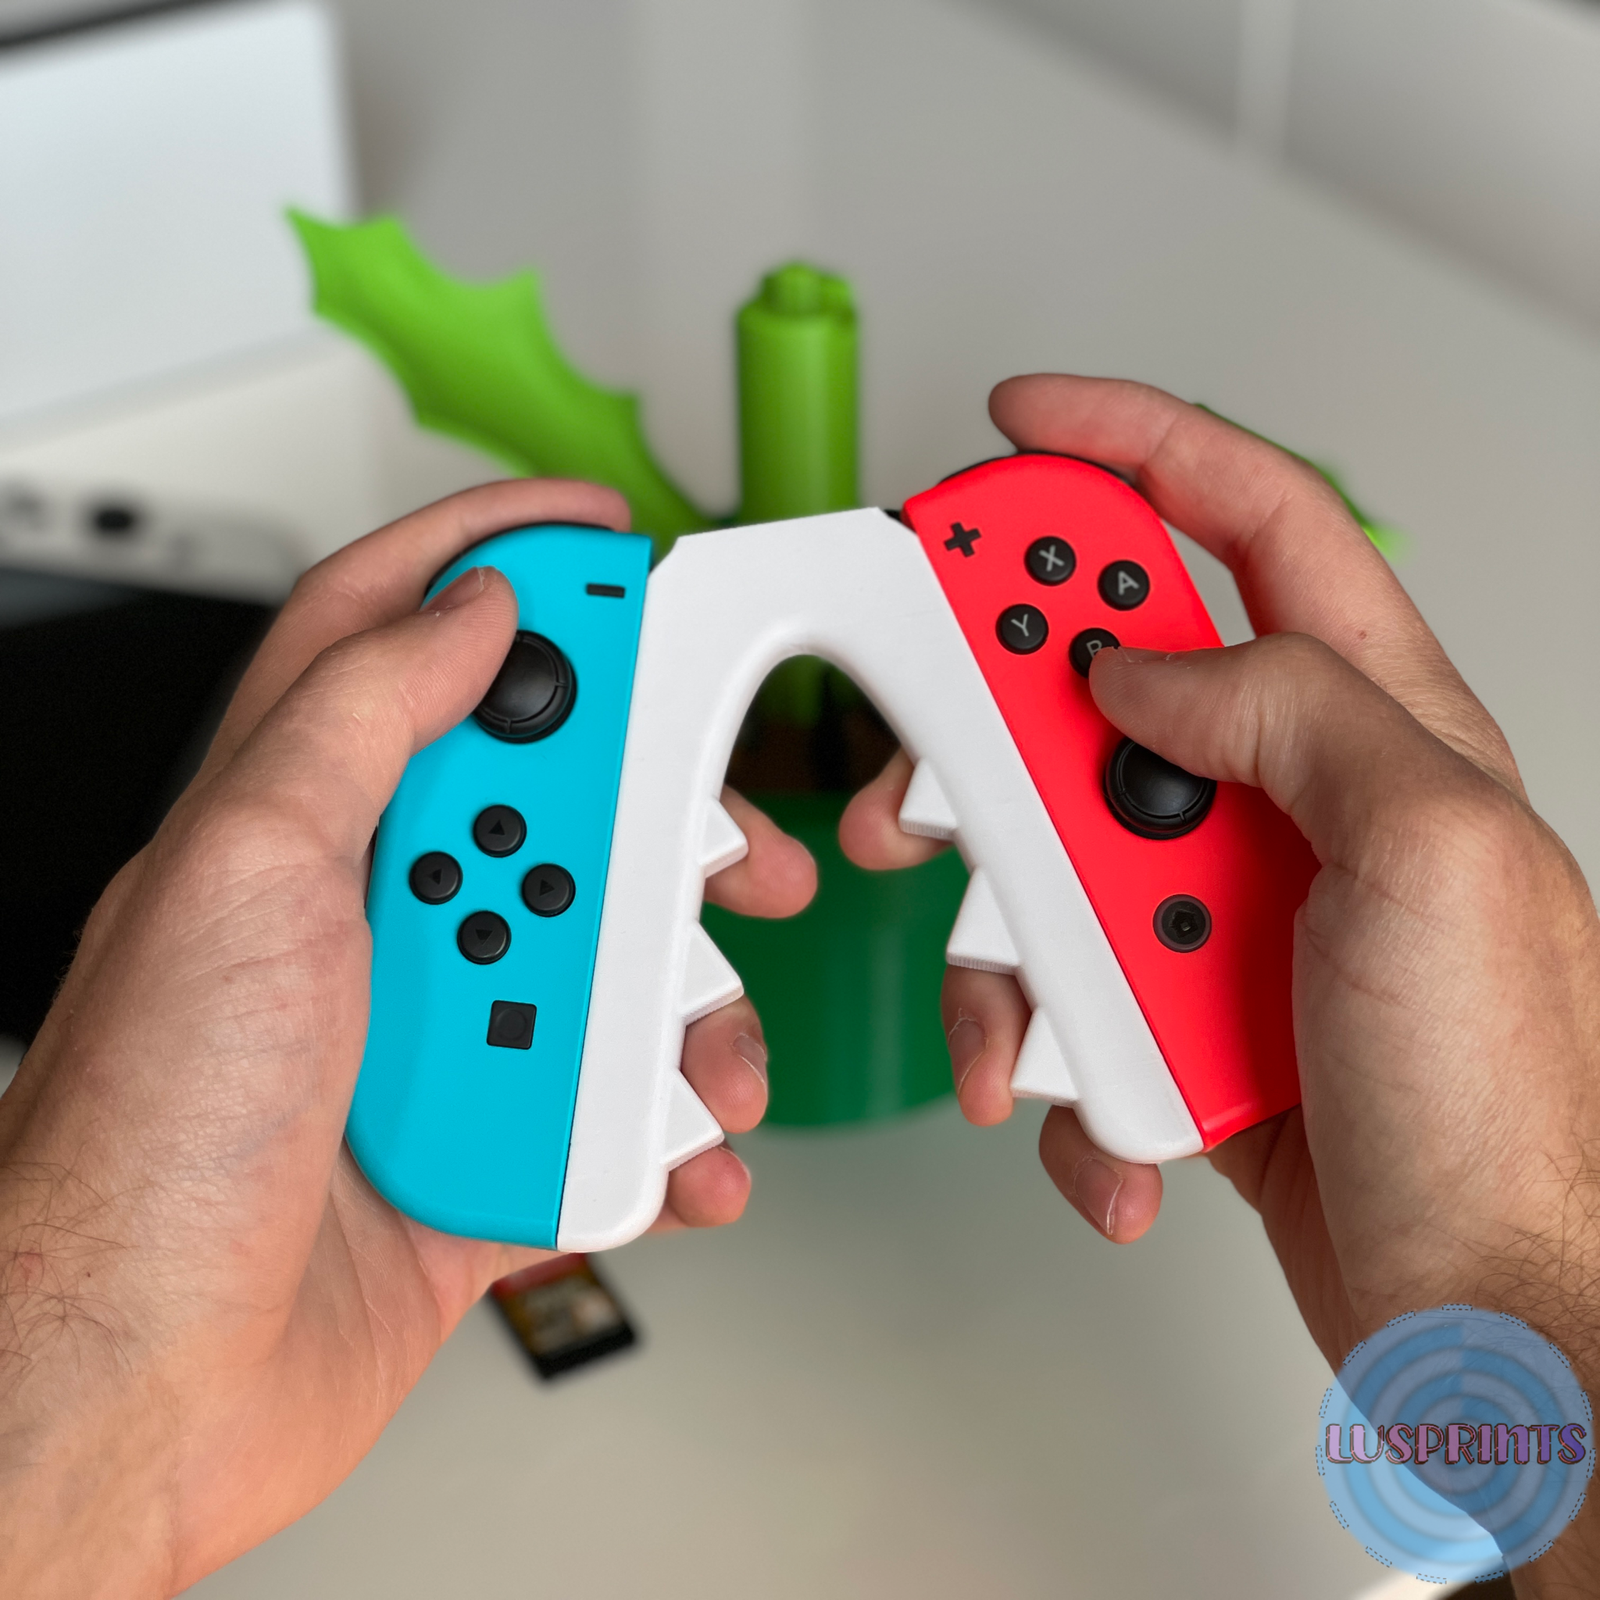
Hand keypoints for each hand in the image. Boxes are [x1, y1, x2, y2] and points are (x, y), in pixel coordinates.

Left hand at [0, 480, 815, 1597]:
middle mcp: (371, 917)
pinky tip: (682, 1151)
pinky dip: (669, 1134)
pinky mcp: (481, 1149)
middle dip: (665, 816)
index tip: (601, 537)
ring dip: (685, 1007)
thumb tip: (468, 607)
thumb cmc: (149, 1147)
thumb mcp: (250, 878)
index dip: (497, 561)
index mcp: (299, 824)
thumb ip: (361, 720)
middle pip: (553, 810)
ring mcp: (435, 1035)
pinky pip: (612, 1115)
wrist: (133, 1391)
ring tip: (704, 1051)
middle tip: (732, 834)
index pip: (398, 636)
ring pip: (605, 969)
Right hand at [844, 377, 1599, 1586]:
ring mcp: (1224, 904)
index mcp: (1376, 724)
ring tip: (1046, 1019)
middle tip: (934, 760)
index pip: (1249, 521)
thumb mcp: (1428, 856)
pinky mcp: (1176, 1003)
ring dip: (1014, 938)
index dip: (1130, 448)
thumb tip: (1143, 662)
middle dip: (997, 719)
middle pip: (1103, 685)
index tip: (1020, 423)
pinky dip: (1054, 1051)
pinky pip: (1061, 985)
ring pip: (1052, 849)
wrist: (1478, 1316)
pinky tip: (1109, 1112)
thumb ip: (1287, 709)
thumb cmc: (1501, 1107)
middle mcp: (1291, 799)